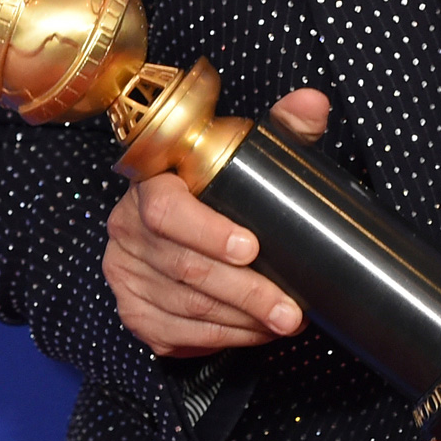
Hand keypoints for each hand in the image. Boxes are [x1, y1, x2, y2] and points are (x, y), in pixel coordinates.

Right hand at [103, 87, 332, 357]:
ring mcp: (127, 276)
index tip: (252, 248)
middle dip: (246, 293)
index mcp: (149, 184)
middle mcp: (127, 230)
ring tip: (285, 322)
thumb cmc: (221, 186)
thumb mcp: (249, 153)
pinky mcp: (136, 314)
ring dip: (240, 321)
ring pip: (185, 306)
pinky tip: (255, 332)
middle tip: (291, 310)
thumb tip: (313, 103)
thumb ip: (282, 128)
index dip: (207, 232)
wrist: (181, 219)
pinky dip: (222, 337)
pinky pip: (178, 333)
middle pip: (184, 268)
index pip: (165, 209)